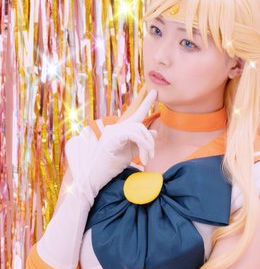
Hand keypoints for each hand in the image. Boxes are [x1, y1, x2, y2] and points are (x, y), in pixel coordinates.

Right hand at [65, 87, 157, 205]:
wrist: (97, 176)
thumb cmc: (111, 166)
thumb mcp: (131, 152)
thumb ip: (142, 142)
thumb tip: (154, 132)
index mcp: (119, 130)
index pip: (135, 114)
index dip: (145, 102)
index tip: (154, 92)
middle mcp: (115, 128)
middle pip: (140, 125)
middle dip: (150, 141)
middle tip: (151, 156)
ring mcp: (112, 132)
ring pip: (139, 129)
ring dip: (147, 146)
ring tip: (146, 159)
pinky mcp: (112, 138)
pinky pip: (133, 135)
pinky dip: (142, 145)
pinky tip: (142, 158)